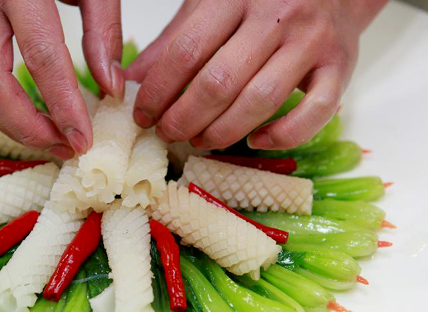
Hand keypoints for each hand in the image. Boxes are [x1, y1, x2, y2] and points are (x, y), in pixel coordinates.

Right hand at [0, 0, 123, 158]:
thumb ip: (102, 29)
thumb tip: (109, 88)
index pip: (42, 56)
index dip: (64, 105)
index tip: (83, 138)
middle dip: (28, 128)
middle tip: (63, 148)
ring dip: (11, 124)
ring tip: (51, 140)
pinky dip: (1, 107)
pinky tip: (32, 119)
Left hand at [126, 0, 386, 149]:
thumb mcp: (209, 6)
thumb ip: (171, 43)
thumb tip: (127, 81)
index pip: (186, 51)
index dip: (158, 91)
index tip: (143, 115)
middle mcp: (277, 17)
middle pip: (220, 82)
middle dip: (184, 118)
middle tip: (167, 133)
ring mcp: (311, 42)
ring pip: (260, 101)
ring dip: (222, 131)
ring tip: (199, 140)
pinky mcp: (341, 67)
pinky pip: (315, 112)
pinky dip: (283, 135)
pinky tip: (256, 141)